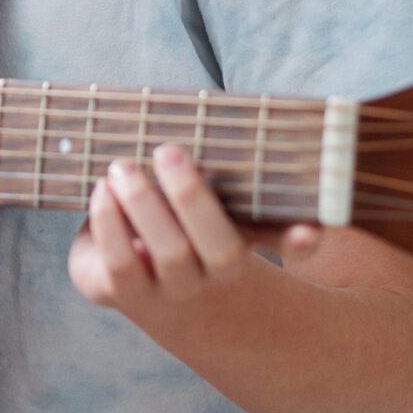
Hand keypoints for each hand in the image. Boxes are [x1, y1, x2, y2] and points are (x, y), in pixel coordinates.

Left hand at [68, 143, 319, 325]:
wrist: (133, 278)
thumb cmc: (167, 217)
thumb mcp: (190, 192)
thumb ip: (203, 168)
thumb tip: (205, 118)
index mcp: (241, 240)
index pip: (281, 243)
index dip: (299, 240)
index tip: (311, 228)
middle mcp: (215, 275)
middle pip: (221, 249)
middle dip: (193, 197)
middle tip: (168, 150)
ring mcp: (172, 290)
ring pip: (171, 255)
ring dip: (145, 204)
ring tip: (121, 167)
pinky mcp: (124, 294)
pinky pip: (121, 265)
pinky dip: (108, 223)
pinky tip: (101, 192)